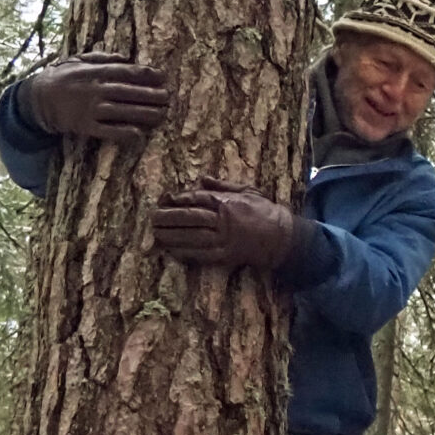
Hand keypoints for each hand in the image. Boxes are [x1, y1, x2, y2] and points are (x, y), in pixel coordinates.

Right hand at [20, 53, 169, 144]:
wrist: (38, 99)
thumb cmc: (63, 77)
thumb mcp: (79, 60)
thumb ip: (103, 58)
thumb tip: (126, 57)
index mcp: (95, 72)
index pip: (126, 72)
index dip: (146, 74)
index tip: (162, 76)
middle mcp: (95, 90)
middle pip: (128, 92)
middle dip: (150, 95)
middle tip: (168, 97)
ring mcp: (90, 109)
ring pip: (122, 112)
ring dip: (144, 114)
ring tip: (162, 115)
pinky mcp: (85, 126)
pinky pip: (108, 131)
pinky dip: (123, 132)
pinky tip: (139, 133)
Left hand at [150, 182, 312, 270]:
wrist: (281, 238)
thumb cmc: (264, 212)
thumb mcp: (247, 191)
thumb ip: (223, 186)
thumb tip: (202, 179)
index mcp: (228, 203)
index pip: (198, 199)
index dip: (180, 199)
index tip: (166, 199)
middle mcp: (224, 221)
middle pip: (190, 218)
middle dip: (169, 217)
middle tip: (153, 217)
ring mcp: (225, 240)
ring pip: (192, 237)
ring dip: (171, 236)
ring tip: (156, 233)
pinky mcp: (226, 256)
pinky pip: (201, 254)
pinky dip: (185, 253)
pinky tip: (172, 250)